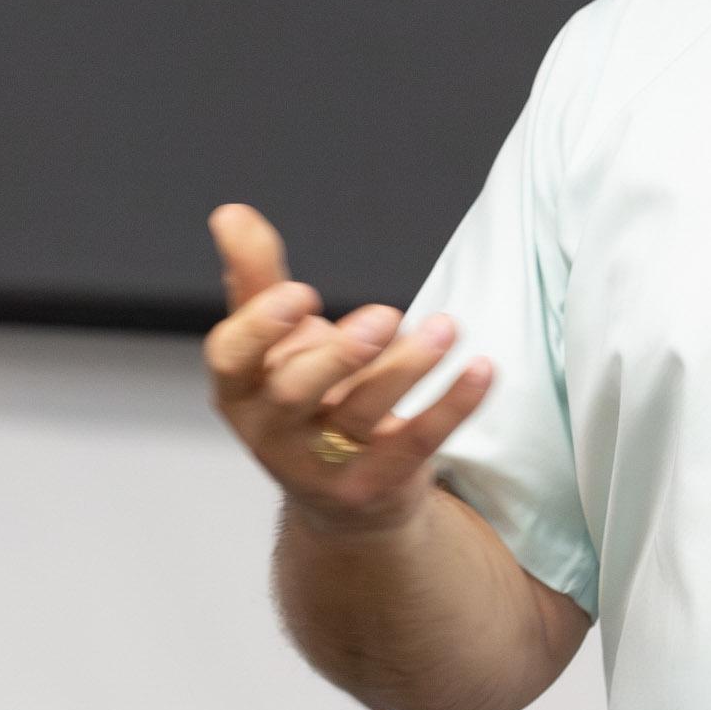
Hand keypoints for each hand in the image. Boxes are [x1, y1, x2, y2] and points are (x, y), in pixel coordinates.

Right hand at [205, 202, 493, 535]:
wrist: (342, 497)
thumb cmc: (305, 400)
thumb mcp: (275, 343)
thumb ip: (256, 278)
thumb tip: (230, 212)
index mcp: (240, 390)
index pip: (230, 359)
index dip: (261, 328)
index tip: (302, 293)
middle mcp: (272, 433)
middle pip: (294, 394)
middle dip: (339, 354)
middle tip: (384, 315)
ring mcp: (324, 466)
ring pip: (360, 416)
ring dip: (406, 369)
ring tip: (446, 328)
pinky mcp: (377, 485)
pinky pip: (416, 444)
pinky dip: (451, 406)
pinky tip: (480, 368)